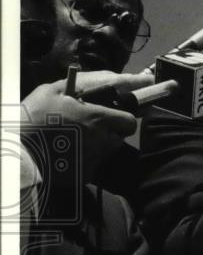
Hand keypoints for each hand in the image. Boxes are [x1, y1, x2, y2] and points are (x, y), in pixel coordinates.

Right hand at [20, 71, 153, 180]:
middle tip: (91, 126)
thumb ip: (81, 85)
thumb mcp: (53, 91)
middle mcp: (103, 140)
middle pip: (120, 136)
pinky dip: (86, 157)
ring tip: (77, 138)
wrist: (21, 153)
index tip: (115, 115)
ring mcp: (96, 159)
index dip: (124, 118)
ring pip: (108, 150)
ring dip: (99, 143)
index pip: (129, 121)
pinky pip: (94, 163)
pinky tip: (70, 151)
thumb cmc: (36, 117)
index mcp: (98, 119)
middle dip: (111, 131)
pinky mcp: (87, 174)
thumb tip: (103, 80)